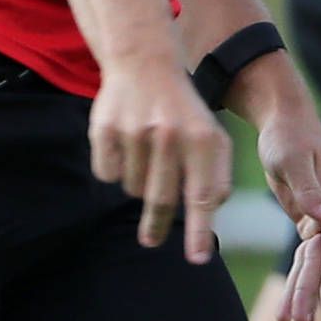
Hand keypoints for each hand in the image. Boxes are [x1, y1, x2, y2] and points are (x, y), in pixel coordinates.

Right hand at [88, 54, 235, 259]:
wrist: (144, 62)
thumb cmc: (183, 112)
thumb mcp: (211, 137)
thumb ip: (214, 177)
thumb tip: (208, 213)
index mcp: (204, 139)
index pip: (202, 196)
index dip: (198, 231)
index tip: (197, 259)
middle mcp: (171, 135)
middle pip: (162, 199)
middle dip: (156, 225)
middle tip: (150, 240)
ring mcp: (136, 132)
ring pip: (133, 188)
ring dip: (138, 184)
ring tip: (144, 156)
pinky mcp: (106, 129)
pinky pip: (107, 173)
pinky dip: (114, 168)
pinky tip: (123, 144)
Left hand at [242, 69, 320, 320]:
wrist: (284, 119)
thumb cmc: (288, 134)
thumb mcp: (292, 158)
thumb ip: (308, 189)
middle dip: (313, 291)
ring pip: (314, 262)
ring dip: (303, 291)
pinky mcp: (310, 222)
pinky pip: (304, 256)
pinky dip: (296, 279)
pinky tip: (291, 305)